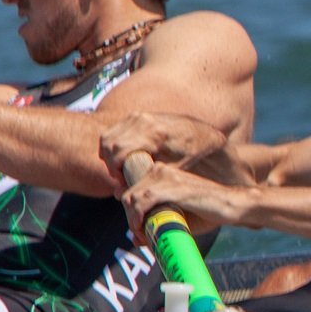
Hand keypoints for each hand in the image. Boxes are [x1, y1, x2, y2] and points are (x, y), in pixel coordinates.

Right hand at [99, 112, 227, 188]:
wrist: (203, 131)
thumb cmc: (192, 153)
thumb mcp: (173, 169)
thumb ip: (146, 180)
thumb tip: (118, 195)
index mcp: (154, 134)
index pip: (118, 152)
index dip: (115, 170)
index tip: (123, 182)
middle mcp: (144, 121)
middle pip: (108, 144)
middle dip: (110, 164)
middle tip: (121, 177)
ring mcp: (138, 116)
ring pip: (107, 137)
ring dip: (109, 155)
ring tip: (122, 170)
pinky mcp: (136, 116)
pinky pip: (113, 131)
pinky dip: (112, 146)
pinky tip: (123, 159)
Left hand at [120, 161, 239, 237]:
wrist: (232, 205)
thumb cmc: (209, 211)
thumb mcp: (178, 217)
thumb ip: (157, 225)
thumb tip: (136, 240)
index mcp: (161, 173)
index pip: (132, 190)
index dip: (130, 211)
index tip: (139, 227)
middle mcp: (160, 171)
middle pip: (128, 194)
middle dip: (130, 218)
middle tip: (142, 234)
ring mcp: (164, 177)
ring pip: (130, 198)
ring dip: (133, 220)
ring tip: (144, 234)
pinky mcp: (170, 187)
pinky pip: (141, 201)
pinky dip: (137, 217)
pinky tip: (144, 228)